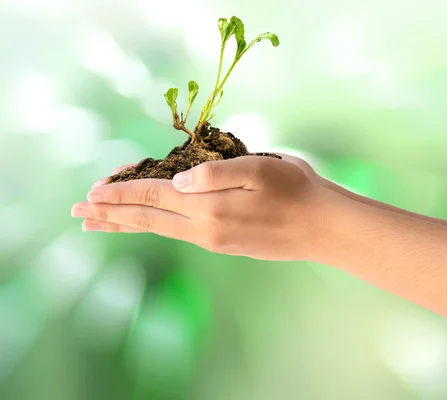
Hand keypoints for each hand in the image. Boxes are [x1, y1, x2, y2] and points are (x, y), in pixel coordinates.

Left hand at [72, 155, 330, 260]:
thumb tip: (178, 179)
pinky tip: (151, 225)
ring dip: (127, 224)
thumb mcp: (260, 168)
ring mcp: (215, 240)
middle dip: (111, 214)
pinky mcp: (226, 244)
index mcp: (209, 207)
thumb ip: (215, 173)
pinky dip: (154, 227)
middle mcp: (205, 229)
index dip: (122, 192)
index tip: (92, 191)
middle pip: (148, 220)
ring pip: (160, 230)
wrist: (324, 229)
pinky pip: (178, 234)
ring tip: (100, 225)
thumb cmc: (297, 190)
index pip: (154, 196)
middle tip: (79, 214)